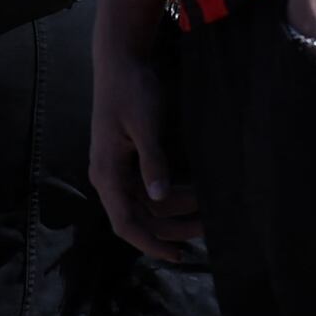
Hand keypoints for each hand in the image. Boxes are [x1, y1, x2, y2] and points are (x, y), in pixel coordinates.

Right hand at [92, 35, 205, 256]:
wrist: (120, 59)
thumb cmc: (131, 88)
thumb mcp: (144, 123)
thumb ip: (152, 161)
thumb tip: (158, 197)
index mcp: (107, 172)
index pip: (125, 223)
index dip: (151, 244)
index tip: (179, 256)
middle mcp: (108, 176)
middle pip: (139, 218)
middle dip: (172, 228)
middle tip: (208, 227)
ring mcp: (117, 169)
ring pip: (145, 206)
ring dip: (175, 212)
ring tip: (207, 210)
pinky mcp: (127, 159)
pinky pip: (147, 190)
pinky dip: (171, 197)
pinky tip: (192, 195)